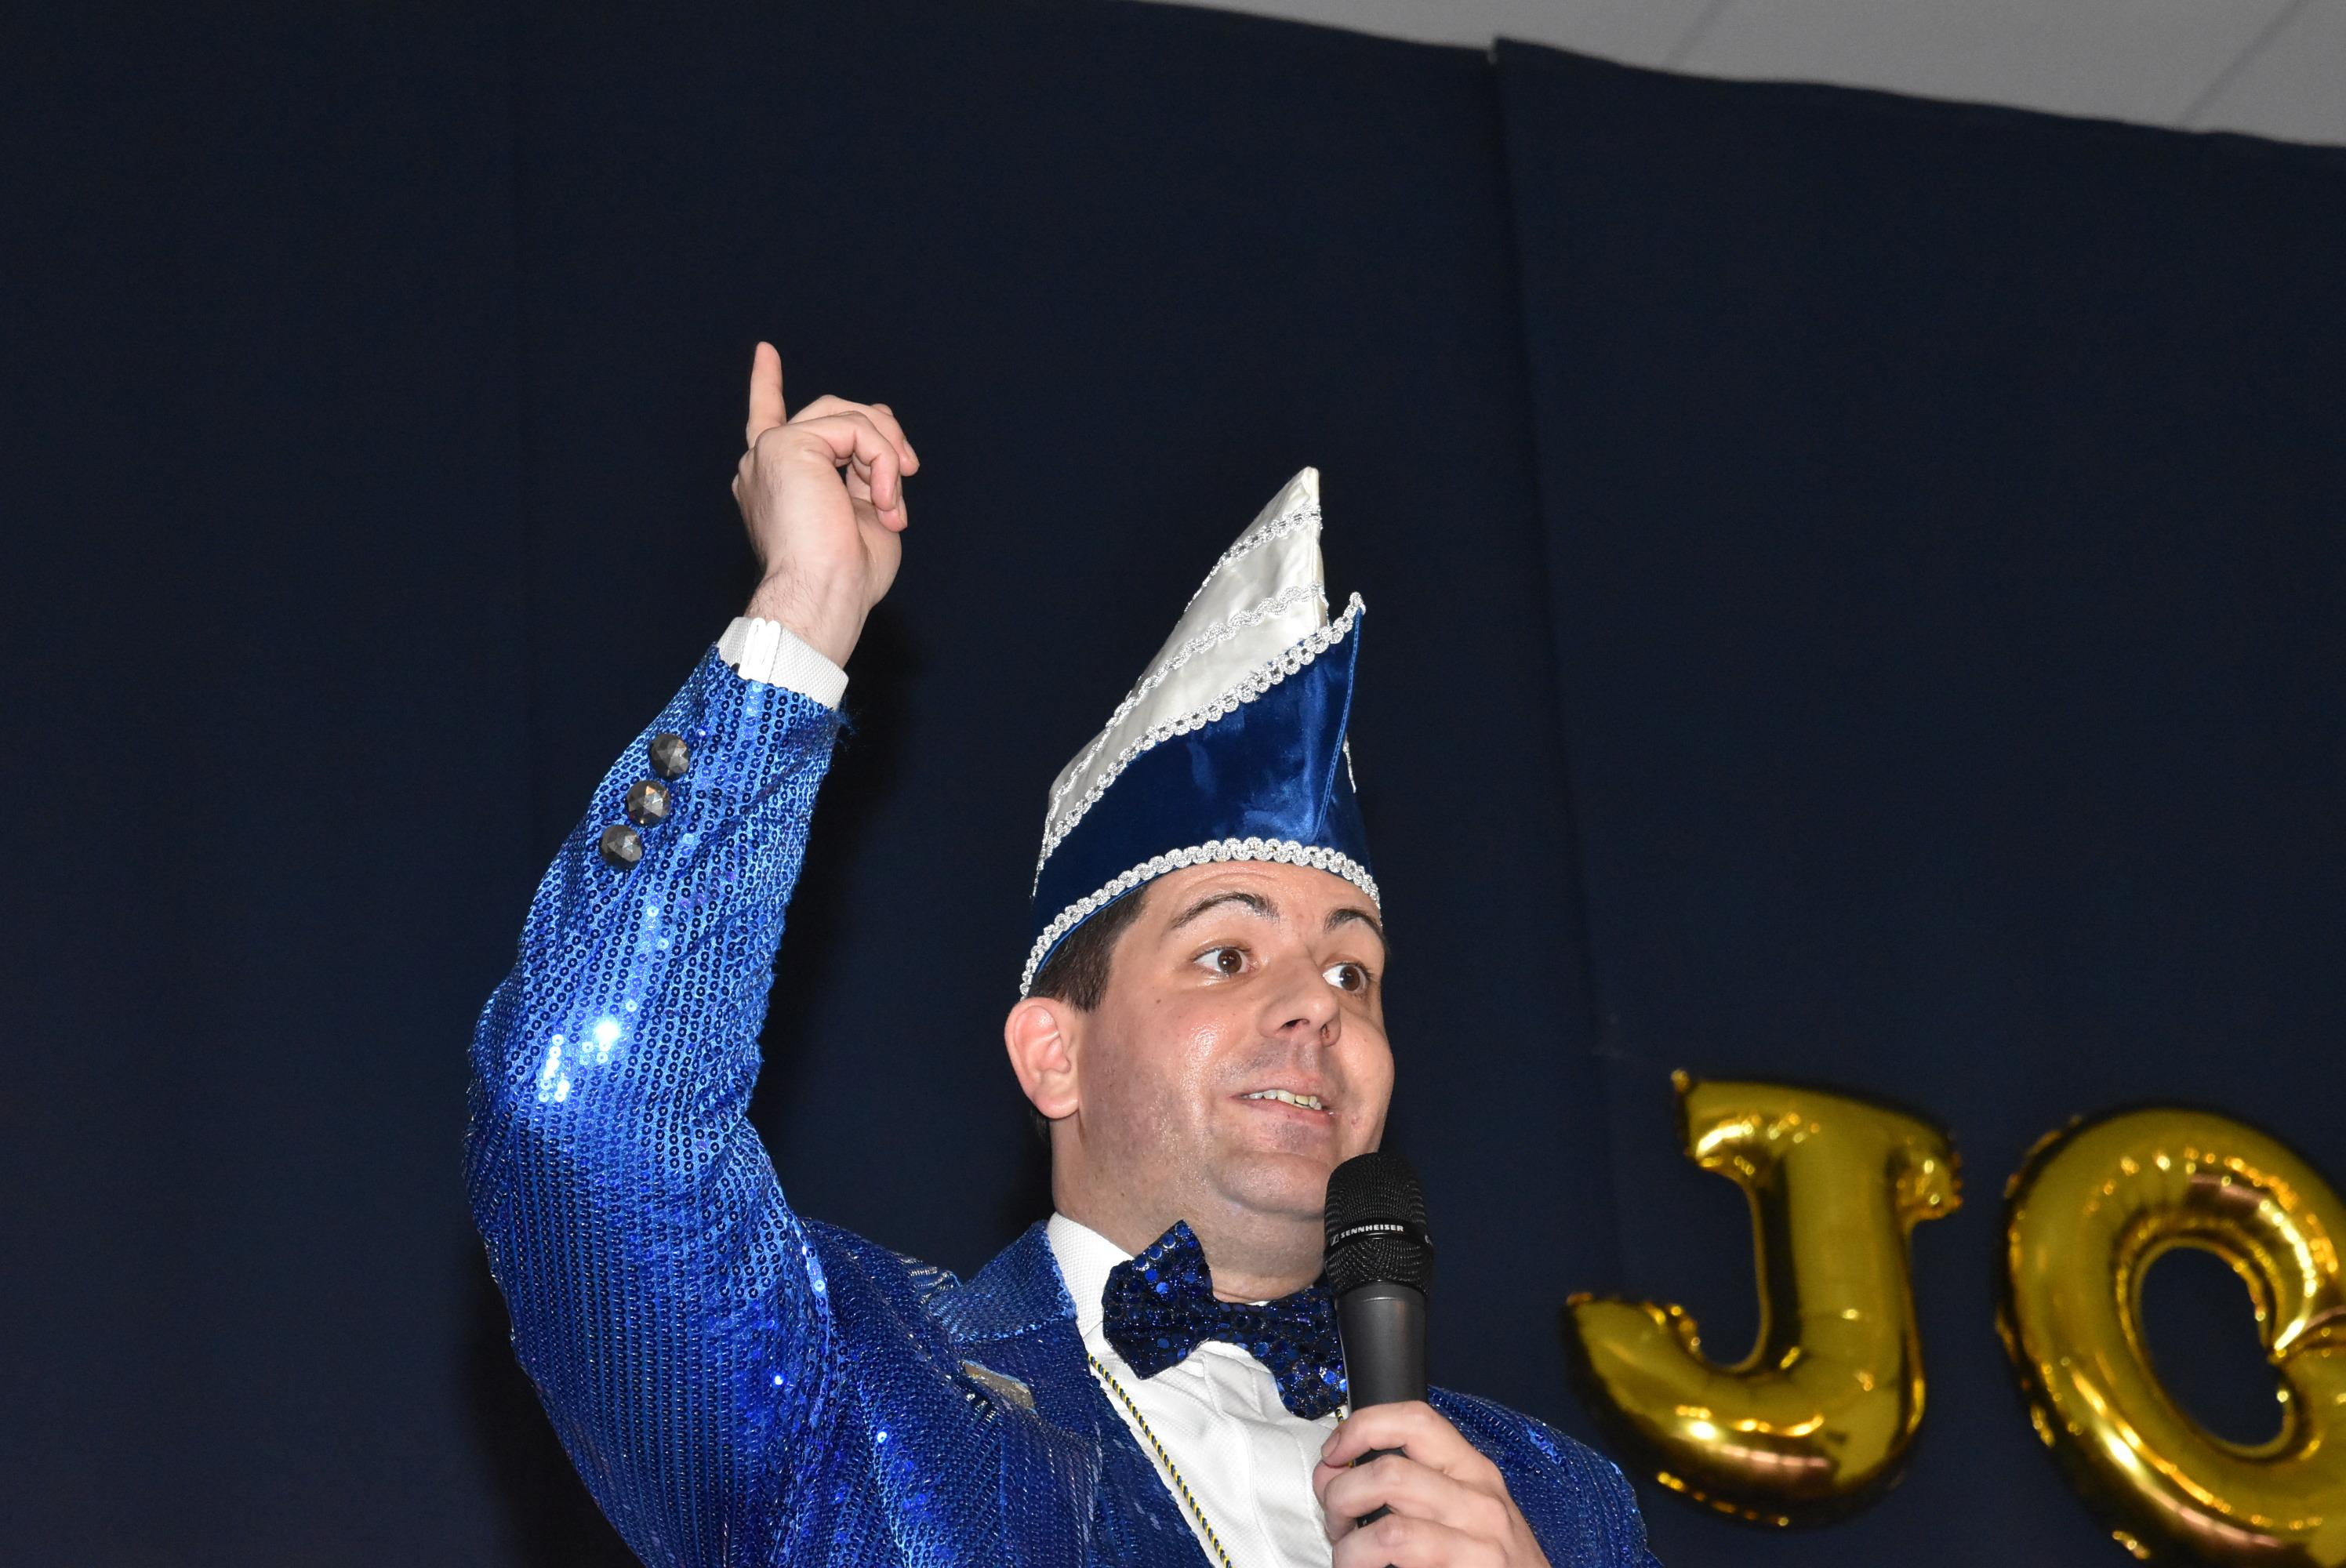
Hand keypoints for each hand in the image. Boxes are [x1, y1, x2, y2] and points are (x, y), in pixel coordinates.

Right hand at [732, 341, 919, 665]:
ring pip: (848, 416)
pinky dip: (883, 462)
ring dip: (887, 455)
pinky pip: (856, 429)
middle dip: (881, 437)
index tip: (765, 353)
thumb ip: (866, 475)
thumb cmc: (845, 577)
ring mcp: (771, 450)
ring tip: (893, 503)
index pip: (768, 421)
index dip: (765, 385)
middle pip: (833, 414)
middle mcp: (764, 463)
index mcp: (776, 483)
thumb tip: (887, 446)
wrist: (821, 595)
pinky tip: (884, 501)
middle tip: (909, 472)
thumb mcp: (864, 516)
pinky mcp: (787, 444)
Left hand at [1314, 1401, 1551, 1567]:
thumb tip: (1338, 1474)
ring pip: (1389, 1531)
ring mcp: (1478, 1548)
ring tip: (1350, 1558)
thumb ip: (1414, 1485)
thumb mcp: (1467, 1508)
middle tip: (1337, 1523)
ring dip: (1350, 1547)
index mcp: (1474, 1472)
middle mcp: (1481, 1503)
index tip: (1334, 1453)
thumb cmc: (1493, 1562)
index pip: (1415, 1421)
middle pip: (1389, 1474)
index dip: (1362, 1428)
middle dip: (1340, 1497)